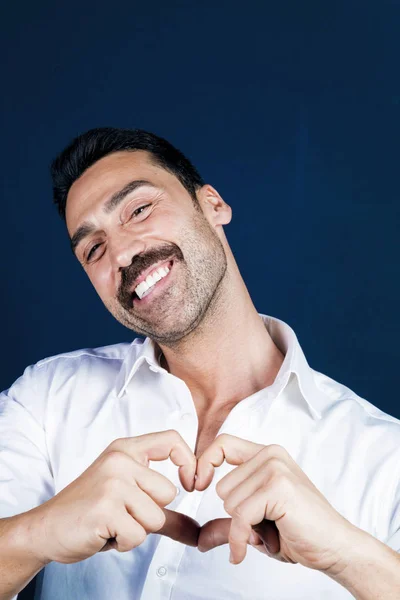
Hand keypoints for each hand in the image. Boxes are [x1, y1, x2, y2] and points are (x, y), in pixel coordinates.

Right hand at [28, 430, 198, 563]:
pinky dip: (123, 542)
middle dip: (149, 513)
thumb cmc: (88, 511)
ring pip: (156, 517)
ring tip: (112, 522)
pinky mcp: (105, 507)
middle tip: (121, 512)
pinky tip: (104, 532)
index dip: (188, 461)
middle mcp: (119, 460)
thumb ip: (168, 514)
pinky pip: (138, 536)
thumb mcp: (129, 500)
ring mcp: (112, 482)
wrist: (46, 528)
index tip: (188, 484)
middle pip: (169, 492)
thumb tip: (198, 531)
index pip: (171, 439)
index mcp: (125, 450)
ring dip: (136, 530)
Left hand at [195, 434, 359, 571]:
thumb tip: (200, 539)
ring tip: (273, 529)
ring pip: (229, 502)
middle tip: (266, 524)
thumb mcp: (257, 524)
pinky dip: (241, 539)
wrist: (336, 547)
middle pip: (222, 485)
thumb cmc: (299, 533)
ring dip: (244, 526)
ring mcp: (276, 468)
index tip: (198, 486)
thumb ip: (228, 523)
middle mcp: (271, 455)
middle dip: (237, 514)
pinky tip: (256, 548)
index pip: (222, 444)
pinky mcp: (279, 487)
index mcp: (267, 455)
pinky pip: (240, 516)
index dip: (205, 463)